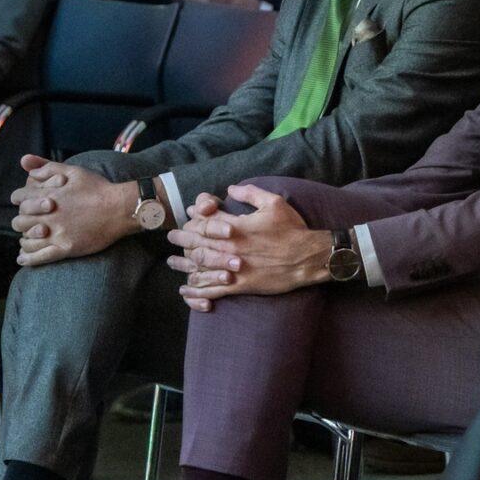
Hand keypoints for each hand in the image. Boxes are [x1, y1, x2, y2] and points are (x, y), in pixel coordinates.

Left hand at [11, 155, 139, 265]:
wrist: (120, 208)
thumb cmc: (98, 188)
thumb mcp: (72, 170)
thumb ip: (47, 167)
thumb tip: (25, 164)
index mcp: (48, 195)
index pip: (19, 198)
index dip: (19, 200)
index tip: (23, 203)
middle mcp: (48, 215)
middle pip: (20, 221)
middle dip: (21, 220)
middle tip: (27, 222)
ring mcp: (57, 233)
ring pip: (28, 240)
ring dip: (24, 239)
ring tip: (26, 240)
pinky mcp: (66, 248)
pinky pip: (40, 257)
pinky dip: (28, 259)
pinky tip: (22, 258)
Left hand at [166, 182, 326, 305]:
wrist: (308, 258)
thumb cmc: (293, 229)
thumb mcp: (274, 203)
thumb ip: (250, 194)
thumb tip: (230, 189)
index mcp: (237, 227)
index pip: (205, 222)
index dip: (193, 219)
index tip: (187, 218)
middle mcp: (231, 247)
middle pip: (197, 243)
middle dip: (181, 240)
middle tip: (171, 238)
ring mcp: (234, 268)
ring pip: (201, 266)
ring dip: (184, 264)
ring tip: (172, 262)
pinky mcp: (241, 285)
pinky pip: (213, 289)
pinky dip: (197, 290)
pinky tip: (186, 290)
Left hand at [180, 0, 263, 10]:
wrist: (245, 10)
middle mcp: (203, 9)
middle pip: (186, 5)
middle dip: (185, 1)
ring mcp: (204, 17)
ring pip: (191, 11)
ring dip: (192, 6)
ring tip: (202, 3)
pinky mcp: (207, 22)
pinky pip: (197, 16)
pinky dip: (197, 12)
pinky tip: (206, 9)